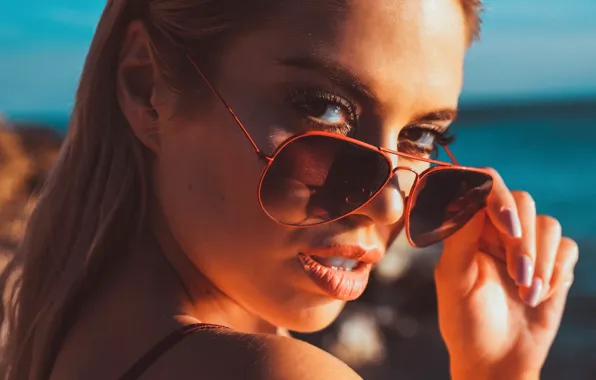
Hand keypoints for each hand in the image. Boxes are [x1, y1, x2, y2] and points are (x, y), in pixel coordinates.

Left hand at [434, 168, 578, 379]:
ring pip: (547, 223)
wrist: (498, 360)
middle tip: (518, 276)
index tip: (505, 224)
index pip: (483, 187)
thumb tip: (469, 194)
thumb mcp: (455, 280)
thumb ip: (460, 236)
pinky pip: (566, 247)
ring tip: (527, 293)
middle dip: (523, 241)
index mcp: (467, 228)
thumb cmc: (466, 322)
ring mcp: (526, 246)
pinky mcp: (552, 263)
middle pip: (521, 201)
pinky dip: (557, 271)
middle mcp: (496, 231)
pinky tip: (540, 296)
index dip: (498, 196)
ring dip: (541, 260)